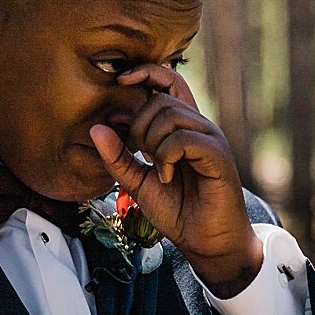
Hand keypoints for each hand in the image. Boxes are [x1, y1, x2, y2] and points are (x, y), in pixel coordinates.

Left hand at [88, 64, 262, 297]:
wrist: (206, 242)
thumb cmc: (178, 211)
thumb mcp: (138, 182)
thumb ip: (119, 157)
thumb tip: (95, 128)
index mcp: (182, 127)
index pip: (168, 80)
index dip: (145, 72)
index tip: (119, 80)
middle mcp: (199, 126)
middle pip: (160, 99)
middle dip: (139, 126)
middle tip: (142, 157)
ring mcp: (210, 138)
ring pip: (170, 115)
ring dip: (152, 143)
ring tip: (157, 170)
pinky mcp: (218, 154)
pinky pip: (183, 139)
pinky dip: (166, 157)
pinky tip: (167, 177)